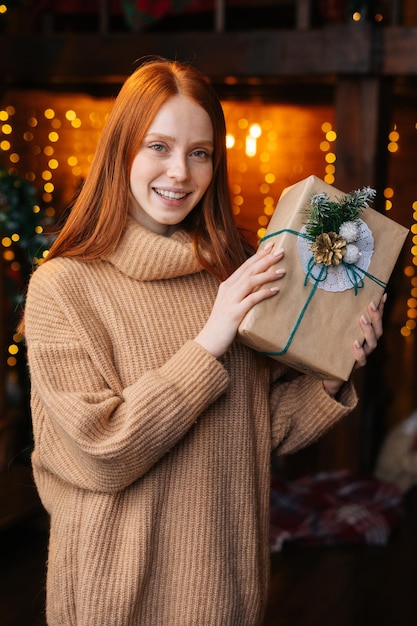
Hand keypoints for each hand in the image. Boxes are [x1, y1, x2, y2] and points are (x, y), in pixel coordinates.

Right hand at [195, 241, 285, 357]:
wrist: (209, 341)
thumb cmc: (222, 325)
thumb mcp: (230, 305)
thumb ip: (241, 295)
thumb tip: (259, 288)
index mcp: (227, 286)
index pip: (245, 266)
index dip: (258, 256)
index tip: (271, 246)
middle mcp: (228, 290)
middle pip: (249, 270)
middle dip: (265, 259)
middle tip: (281, 251)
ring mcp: (230, 301)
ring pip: (250, 281)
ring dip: (267, 274)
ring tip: (282, 270)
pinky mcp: (234, 313)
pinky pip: (251, 299)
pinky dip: (264, 293)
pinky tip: (275, 290)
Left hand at [322, 293, 385, 396]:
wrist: (328, 374)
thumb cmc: (333, 349)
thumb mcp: (336, 333)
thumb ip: (338, 321)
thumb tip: (331, 298)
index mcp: (366, 336)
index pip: (377, 320)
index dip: (381, 308)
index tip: (382, 294)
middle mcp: (367, 345)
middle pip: (378, 330)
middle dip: (376, 317)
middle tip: (370, 304)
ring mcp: (363, 356)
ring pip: (372, 343)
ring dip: (368, 330)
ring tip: (362, 319)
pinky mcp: (354, 367)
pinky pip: (361, 360)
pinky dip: (359, 351)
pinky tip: (355, 343)